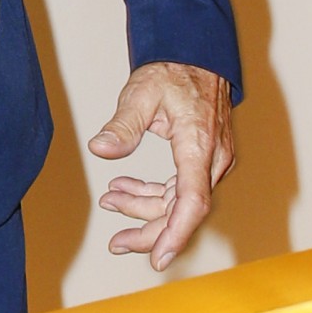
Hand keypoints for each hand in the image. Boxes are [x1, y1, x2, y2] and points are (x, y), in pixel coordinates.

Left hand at [88, 64, 234, 270]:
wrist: (196, 54)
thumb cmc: (172, 71)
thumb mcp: (141, 93)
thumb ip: (122, 125)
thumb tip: (101, 149)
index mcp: (198, 145)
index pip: (192, 201)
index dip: (175, 234)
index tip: (158, 258)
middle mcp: (211, 158)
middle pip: (183, 210)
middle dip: (149, 230)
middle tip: (116, 243)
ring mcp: (210, 160)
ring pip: (178, 201)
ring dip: (144, 208)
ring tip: (110, 202)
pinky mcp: (202, 159)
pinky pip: (179, 188)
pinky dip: (152, 193)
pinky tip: (124, 189)